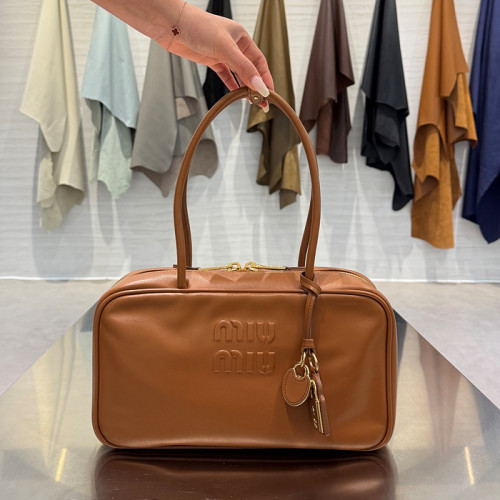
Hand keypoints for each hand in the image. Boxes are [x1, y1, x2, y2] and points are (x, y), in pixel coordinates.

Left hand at [158, 3, 272, 110]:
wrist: (172, 25)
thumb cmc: (198, 27)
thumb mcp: (225, 48)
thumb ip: (243, 68)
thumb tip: (259, 85)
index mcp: (242, 37)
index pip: (259, 62)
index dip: (265, 78)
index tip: (269, 93)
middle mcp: (234, 45)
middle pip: (250, 69)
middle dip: (257, 86)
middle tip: (262, 103)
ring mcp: (222, 53)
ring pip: (238, 73)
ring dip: (245, 87)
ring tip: (252, 101)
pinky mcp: (211, 60)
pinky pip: (225, 75)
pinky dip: (231, 85)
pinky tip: (237, 93)